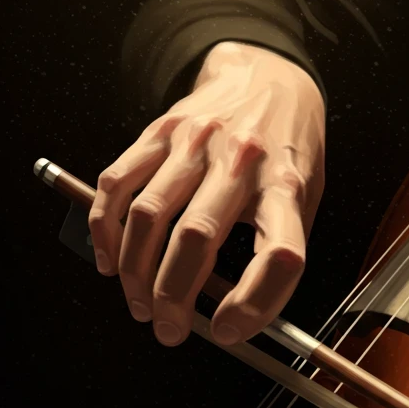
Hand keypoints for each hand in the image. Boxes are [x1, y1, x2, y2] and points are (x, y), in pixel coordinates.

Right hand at [88, 41, 324, 346]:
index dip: (254, 303)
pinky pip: (117, 185)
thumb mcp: (303, 198)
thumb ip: (274, 248)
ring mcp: (195, 142)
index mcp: (285, 186)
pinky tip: (111, 261)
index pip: (279, 254)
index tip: (229, 330)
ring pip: (148, 216)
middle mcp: (240, 161)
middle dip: (173, 298)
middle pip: (195, 239)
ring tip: (140, 305)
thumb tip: (232, 316)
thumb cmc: (287, 151)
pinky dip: (105, 230)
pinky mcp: (159, 131)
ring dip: (136, 273)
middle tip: (168, 329)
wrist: (268, 77)